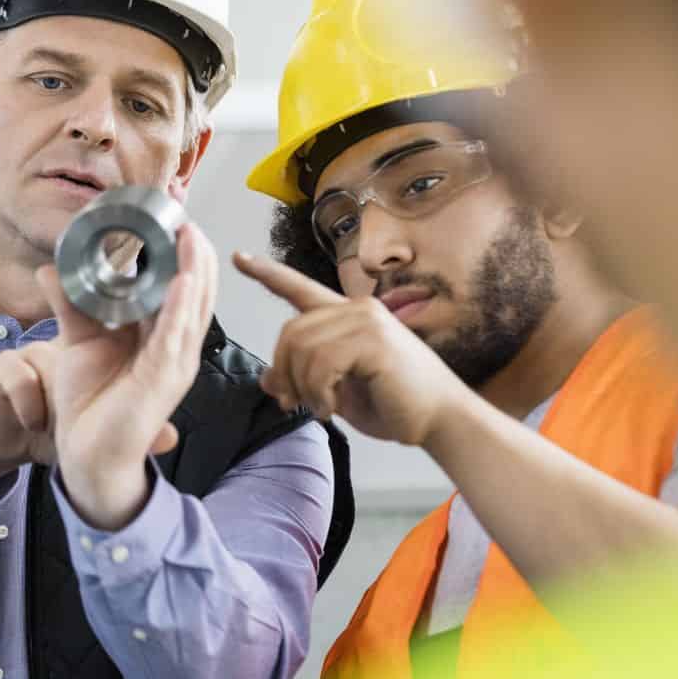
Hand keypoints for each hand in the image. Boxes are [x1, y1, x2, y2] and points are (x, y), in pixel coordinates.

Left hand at [35, 222, 218, 528]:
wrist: (87, 458)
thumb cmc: (91, 406)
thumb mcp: (78, 343)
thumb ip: (70, 304)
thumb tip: (51, 268)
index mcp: (161, 337)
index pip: (182, 286)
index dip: (183, 253)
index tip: (175, 216)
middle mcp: (175, 348)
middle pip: (197, 291)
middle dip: (195, 252)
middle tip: (185, 214)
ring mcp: (174, 364)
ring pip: (193, 309)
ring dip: (195, 270)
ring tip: (192, 234)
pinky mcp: (163, 380)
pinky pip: (175, 337)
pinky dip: (181, 307)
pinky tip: (183, 281)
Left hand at [232, 252, 470, 446]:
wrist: (439, 420)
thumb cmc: (394, 405)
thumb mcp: (336, 393)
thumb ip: (303, 380)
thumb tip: (265, 379)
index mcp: (347, 316)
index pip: (300, 288)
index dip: (267, 273)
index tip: (239, 258)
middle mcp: (356, 309)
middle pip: (289, 331)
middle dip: (283, 372)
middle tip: (293, 404)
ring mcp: (366, 321)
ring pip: (301, 348)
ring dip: (302, 388)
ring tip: (321, 409)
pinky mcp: (374, 340)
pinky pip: (320, 362)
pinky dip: (317, 392)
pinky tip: (332, 408)